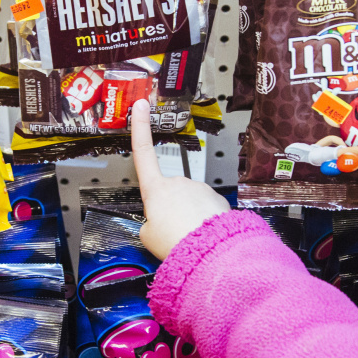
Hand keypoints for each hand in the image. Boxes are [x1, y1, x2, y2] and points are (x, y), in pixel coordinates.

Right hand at [131, 100, 229, 259]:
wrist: (208, 250)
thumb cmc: (177, 242)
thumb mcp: (147, 235)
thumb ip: (149, 223)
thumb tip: (158, 223)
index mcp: (156, 189)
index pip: (143, 152)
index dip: (140, 128)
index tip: (141, 107)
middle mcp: (179, 183)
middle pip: (169, 193)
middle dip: (169, 209)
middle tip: (170, 231)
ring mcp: (199, 189)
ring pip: (189, 203)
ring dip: (187, 217)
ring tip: (186, 236)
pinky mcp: (217, 199)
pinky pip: (206, 209)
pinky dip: (203, 221)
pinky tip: (201, 234)